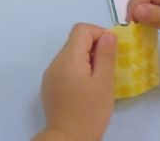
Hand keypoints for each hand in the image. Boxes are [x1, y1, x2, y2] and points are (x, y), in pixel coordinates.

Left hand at [37, 24, 115, 140]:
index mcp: (68, 58)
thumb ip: (105, 55)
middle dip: (93, 48)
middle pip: (74, 41)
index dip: (98, 34)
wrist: (67, 138)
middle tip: (107, 68)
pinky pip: (64, 69)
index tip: (111, 51)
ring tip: (97, 80)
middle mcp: (55, 62)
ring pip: (69, 55)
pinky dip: (76, 71)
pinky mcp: (49, 86)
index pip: (81, 29)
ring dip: (85, 60)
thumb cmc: (90, 112)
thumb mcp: (103, 83)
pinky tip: (84, 89)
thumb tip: (108, 34)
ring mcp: (50, 74)